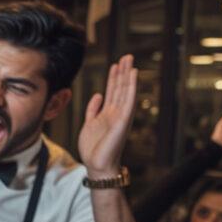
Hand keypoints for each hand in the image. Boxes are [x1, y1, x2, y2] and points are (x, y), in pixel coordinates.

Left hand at [79, 55, 136, 178]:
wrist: (97, 165)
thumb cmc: (93, 148)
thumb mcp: (89, 124)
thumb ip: (93, 110)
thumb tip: (98, 95)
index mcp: (107, 113)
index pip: (112, 91)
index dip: (113, 77)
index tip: (115, 64)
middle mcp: (116, 113)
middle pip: (119, 88)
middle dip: (122, 72)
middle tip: (126, 56)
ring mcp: (120, 116)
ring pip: (124, 90)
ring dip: (127, 75)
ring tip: (129, 60)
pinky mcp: (123, 120)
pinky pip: (128, 100)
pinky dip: (131, 86)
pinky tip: (132, 74)